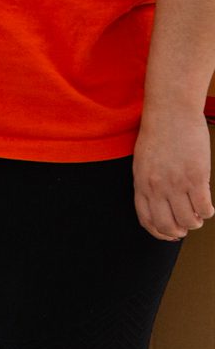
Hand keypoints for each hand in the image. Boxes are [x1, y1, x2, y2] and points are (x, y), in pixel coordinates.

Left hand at [134, 104, 213, 240]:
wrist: (171, 114)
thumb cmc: (158, 135)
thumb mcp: (142, 162)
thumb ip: (149, 183)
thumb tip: (160, 204)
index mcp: (140, 184)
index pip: (147, 220)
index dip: (160, 233)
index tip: (170, 234)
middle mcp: (156, 187)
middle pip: (168, 225)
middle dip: (179, 231)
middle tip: (187, 224)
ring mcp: (176, 184)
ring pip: (188, 221)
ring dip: (195, 222)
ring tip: (198, 213)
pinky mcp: (196, 178)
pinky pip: (204, 208)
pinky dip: (208, 212)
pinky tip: (207, 204)